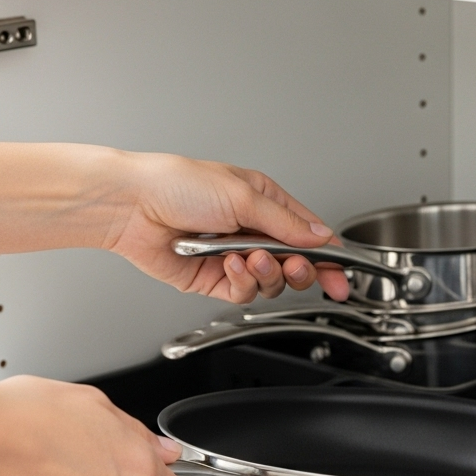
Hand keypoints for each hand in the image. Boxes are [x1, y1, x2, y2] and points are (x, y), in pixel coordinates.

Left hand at [98, 151, 350, 302]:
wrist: (132, 206)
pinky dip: (241, 281)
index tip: (342, 278)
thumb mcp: (244, 195)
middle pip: (294, 264)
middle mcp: (250, 230)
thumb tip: (320, 237)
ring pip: (270, 282)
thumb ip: (286, 223)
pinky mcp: (212, 279)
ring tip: (248, 257)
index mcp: (264, 202)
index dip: (328, 258)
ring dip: (265, 273)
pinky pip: (242, 291)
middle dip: (299, 269)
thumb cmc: (177, 184)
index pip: (308, 234)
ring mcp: (233, 256)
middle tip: (295, 267)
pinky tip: (229, 265)